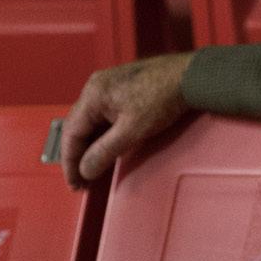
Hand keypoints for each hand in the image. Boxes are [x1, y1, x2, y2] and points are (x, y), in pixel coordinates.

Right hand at [59, 52, 193, 189]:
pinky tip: (105, 150)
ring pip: (89, 122)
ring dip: (89, 146)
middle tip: (82, 181)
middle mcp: (95, 87)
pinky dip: (101, 135)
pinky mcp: (120, 90)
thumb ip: (105, 152)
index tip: (75, 183)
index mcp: (93, 94)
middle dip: (78, 156)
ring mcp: (107, 87)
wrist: (190, 77)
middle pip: (77, 127)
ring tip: (92, 170)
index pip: (71, 133)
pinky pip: (102, 116)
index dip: (70, 162)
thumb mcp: (132, 131)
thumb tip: (85, 170)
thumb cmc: (163, 97)